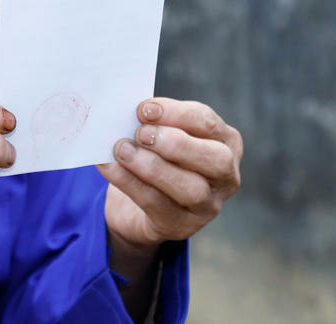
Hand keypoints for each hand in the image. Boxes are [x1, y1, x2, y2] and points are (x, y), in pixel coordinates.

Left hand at [97, 98, 242, 251]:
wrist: (136, 205)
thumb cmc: (155, 156)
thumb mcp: (161, 135)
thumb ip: (154, 123)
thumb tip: (131, 112)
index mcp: (226, 143)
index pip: (208, 123)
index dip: (176, 114)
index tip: (144, 109)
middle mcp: (226, 176)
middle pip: (215, 159)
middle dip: (176, 143)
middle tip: (141, 133)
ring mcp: (208, 206)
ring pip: (191, 188)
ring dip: (153, 166)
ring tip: (122, 150)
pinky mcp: (181, 226)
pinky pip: (157, 205)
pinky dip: (129, 182)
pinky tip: (109, 166)